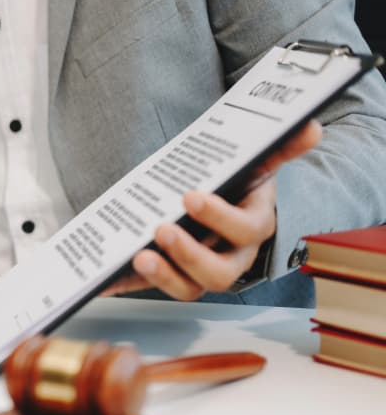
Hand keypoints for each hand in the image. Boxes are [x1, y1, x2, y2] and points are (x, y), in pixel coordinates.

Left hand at [105, 121, 321, 300]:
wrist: (219, 204)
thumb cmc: (235, 186)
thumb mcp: (254, 164)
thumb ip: (278, 147)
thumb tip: (309, 127)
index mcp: (252, 227)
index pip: (245, 231)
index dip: (220, 218)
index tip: (191, 196)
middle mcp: (230, 256)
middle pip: (219, 273)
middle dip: (190, 254)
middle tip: (162, 230)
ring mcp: (197, 271)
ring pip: (189, 287)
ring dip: (164, 276)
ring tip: (140, 256)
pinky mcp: (167, 275)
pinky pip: (148, 287)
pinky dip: (125, 286)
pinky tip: (105, 282)